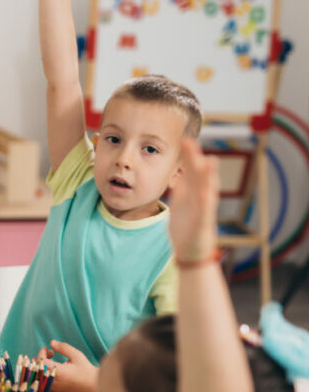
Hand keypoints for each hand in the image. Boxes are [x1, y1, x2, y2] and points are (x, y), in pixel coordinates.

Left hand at [43, 339, 97, 391]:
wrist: (93, 385)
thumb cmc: (85, 369)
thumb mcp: (76, 355)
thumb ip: (63, 348)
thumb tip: (51, 342)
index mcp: (58, 372)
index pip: (41, 362)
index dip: (41, 353)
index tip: (46, 348)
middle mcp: (54, 382)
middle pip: (38, 369)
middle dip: (42, 358)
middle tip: (51, 353)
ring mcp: (54, 388)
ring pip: (41, 375)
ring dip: (44, 365)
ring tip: (53, 359)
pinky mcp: (56, 391)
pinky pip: (46, 381)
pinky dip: (47, 372)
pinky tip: (55, 367)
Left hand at [167, 138, 219, 263]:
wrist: (190, 252)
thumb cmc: (186, 227)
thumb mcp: (182, 203)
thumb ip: (183, 187)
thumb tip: (182, 171)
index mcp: (192, 194)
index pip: (191, 171)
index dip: (189, 156)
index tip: (185, 140)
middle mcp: (201, 200)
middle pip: (199, 176)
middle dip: (195, 160)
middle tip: (190, 142)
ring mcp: (204, 212)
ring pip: (207, 191)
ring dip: (208, 177)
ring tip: (208, 161)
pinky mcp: (204, 226)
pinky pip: (206, 214)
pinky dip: (207, 204)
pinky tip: (207, 193)